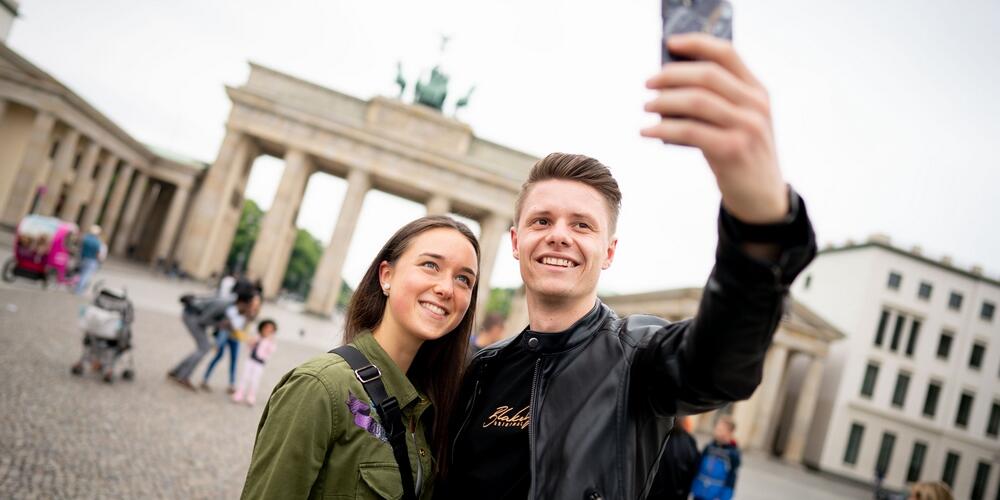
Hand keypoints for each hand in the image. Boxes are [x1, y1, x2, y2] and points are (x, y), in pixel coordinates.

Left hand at [642, 33, 787, 223]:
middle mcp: (756, 105)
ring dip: (664, 100)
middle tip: (649, 82)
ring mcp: (747, 127)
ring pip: (696, 101)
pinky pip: (689, 131)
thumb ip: (717, 100)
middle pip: (707, 75)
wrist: (762, 196)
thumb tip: (669, 83)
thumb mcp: (740, 121)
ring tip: (647, 106)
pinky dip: (663, 128)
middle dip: (672, 75)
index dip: (697, 43)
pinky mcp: (732, 149)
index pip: (727, 53)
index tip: (670, 44)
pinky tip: (648, 130)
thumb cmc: (741, 154)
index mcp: (757, 91)